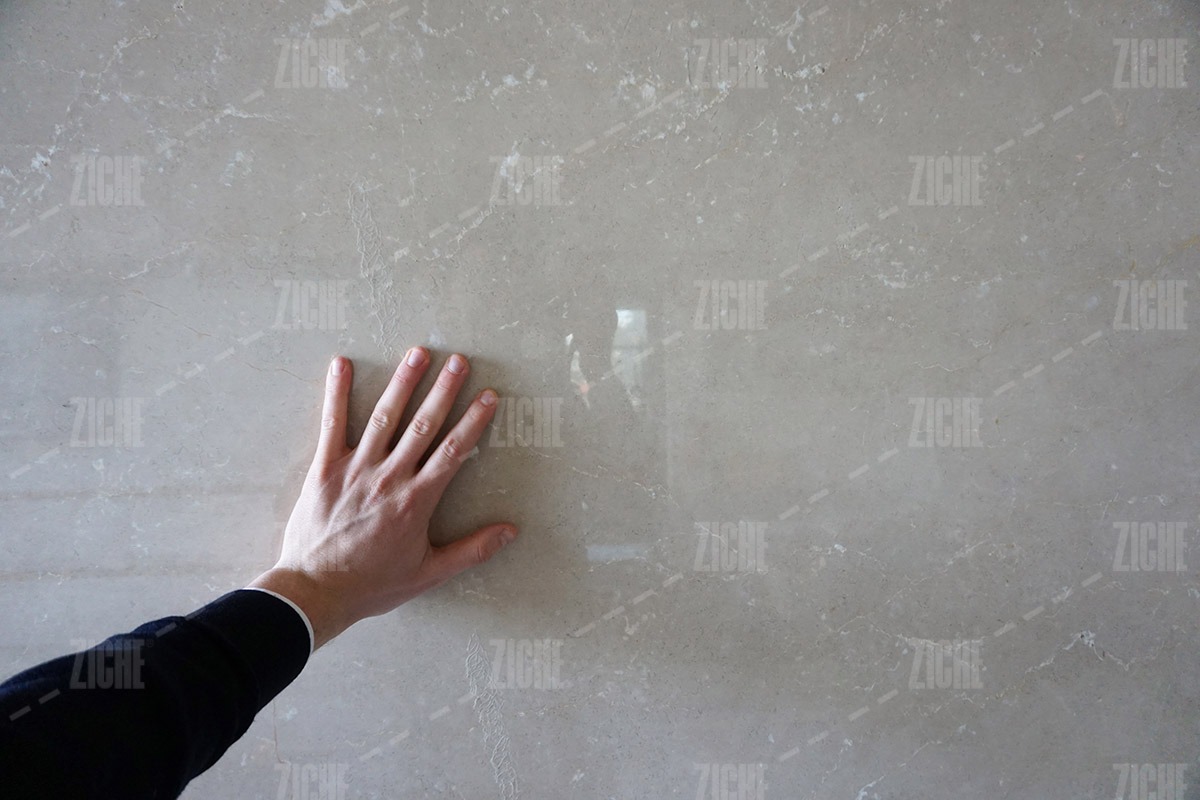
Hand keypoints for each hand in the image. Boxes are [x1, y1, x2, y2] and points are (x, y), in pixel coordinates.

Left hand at [249, 350, 516, 649]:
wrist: (315, 591)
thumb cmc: (372, 586)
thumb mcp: (429, 573)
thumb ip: (472, 550)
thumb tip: (510, 532)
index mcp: (416, 501)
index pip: (452, 452)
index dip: (472, 421)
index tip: (488, 396)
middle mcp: (389, 478)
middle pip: (423, 425)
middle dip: (443, 390)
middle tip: (459, 361)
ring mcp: (355, 469)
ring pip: (384, 418)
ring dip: (402, 383)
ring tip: (418, 354)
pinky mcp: (325, 469)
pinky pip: (332, 425)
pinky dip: (336, 393)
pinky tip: (342, 364)